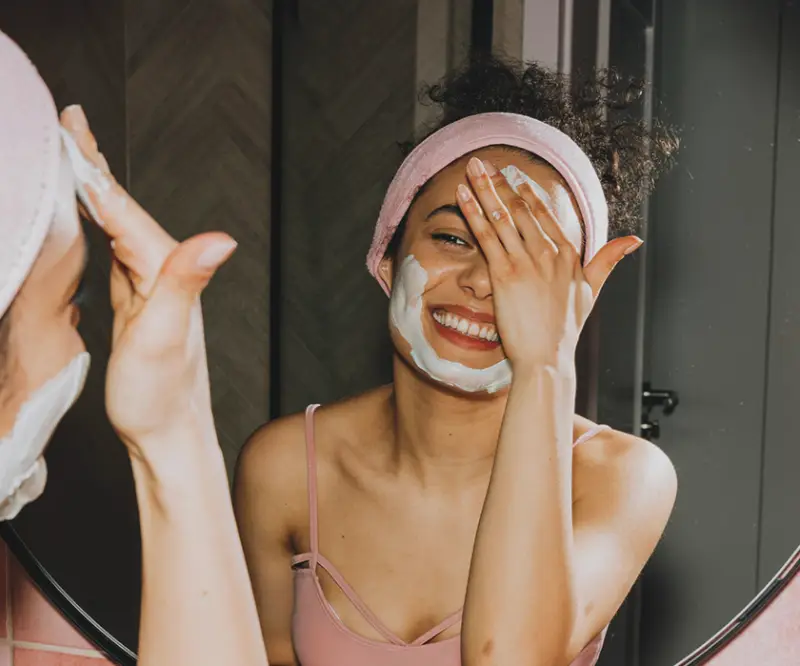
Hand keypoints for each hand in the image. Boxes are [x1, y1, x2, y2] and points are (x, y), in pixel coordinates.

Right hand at [60, 106, 235, 460]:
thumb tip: (222, 240)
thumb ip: (187, 284)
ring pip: (117, 224)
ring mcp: (150, 285)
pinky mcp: (138, 300)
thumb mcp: (167, 339)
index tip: (72, 127)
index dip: (94, 168)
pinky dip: (98, 223)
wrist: (167, 433)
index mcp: (164, 270)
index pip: (123, 209)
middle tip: (68, 123)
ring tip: (73, 156)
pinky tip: (88, 215)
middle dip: (93, 165)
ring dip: (95, 190)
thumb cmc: (160, 396)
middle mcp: (163, 270)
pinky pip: (114, 248)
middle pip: (121, 207)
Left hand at [456, 157, 641, 372]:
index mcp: (568, 255)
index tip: (513, 177)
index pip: (545, 216)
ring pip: (502, 217)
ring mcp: (527, 262)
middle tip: (484, 162)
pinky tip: (463, 195)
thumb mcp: (592, 291)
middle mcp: (548, 253)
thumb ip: (608, 261)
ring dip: (484, 189)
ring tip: (472, 168)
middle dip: (500, 183)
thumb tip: (634, 240)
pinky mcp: (505, 274)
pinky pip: (487, 236)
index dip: (526, 194)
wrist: (547, 357)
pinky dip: (474, 213)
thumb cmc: (566, 330)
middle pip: (521, 210)